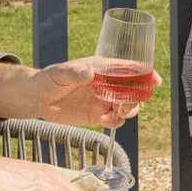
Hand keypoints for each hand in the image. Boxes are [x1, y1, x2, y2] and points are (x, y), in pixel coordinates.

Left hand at [0, 57, 161, 125]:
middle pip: (133, 89)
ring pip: (127, 105)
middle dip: (137, 97)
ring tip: (116, 114)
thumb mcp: (59, 73)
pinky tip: (103, 121)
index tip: (154, 80)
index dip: (145, 73)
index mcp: (101, 68)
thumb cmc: (48, 79)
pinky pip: (114, 120)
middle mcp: (106, 84)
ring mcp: (103, 99)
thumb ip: (73, 73)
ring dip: (129, 110)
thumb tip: (88, 73)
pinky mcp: (97, 115)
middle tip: (126, 105)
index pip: (128, 68)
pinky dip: (115, 122)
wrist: (37, 98)